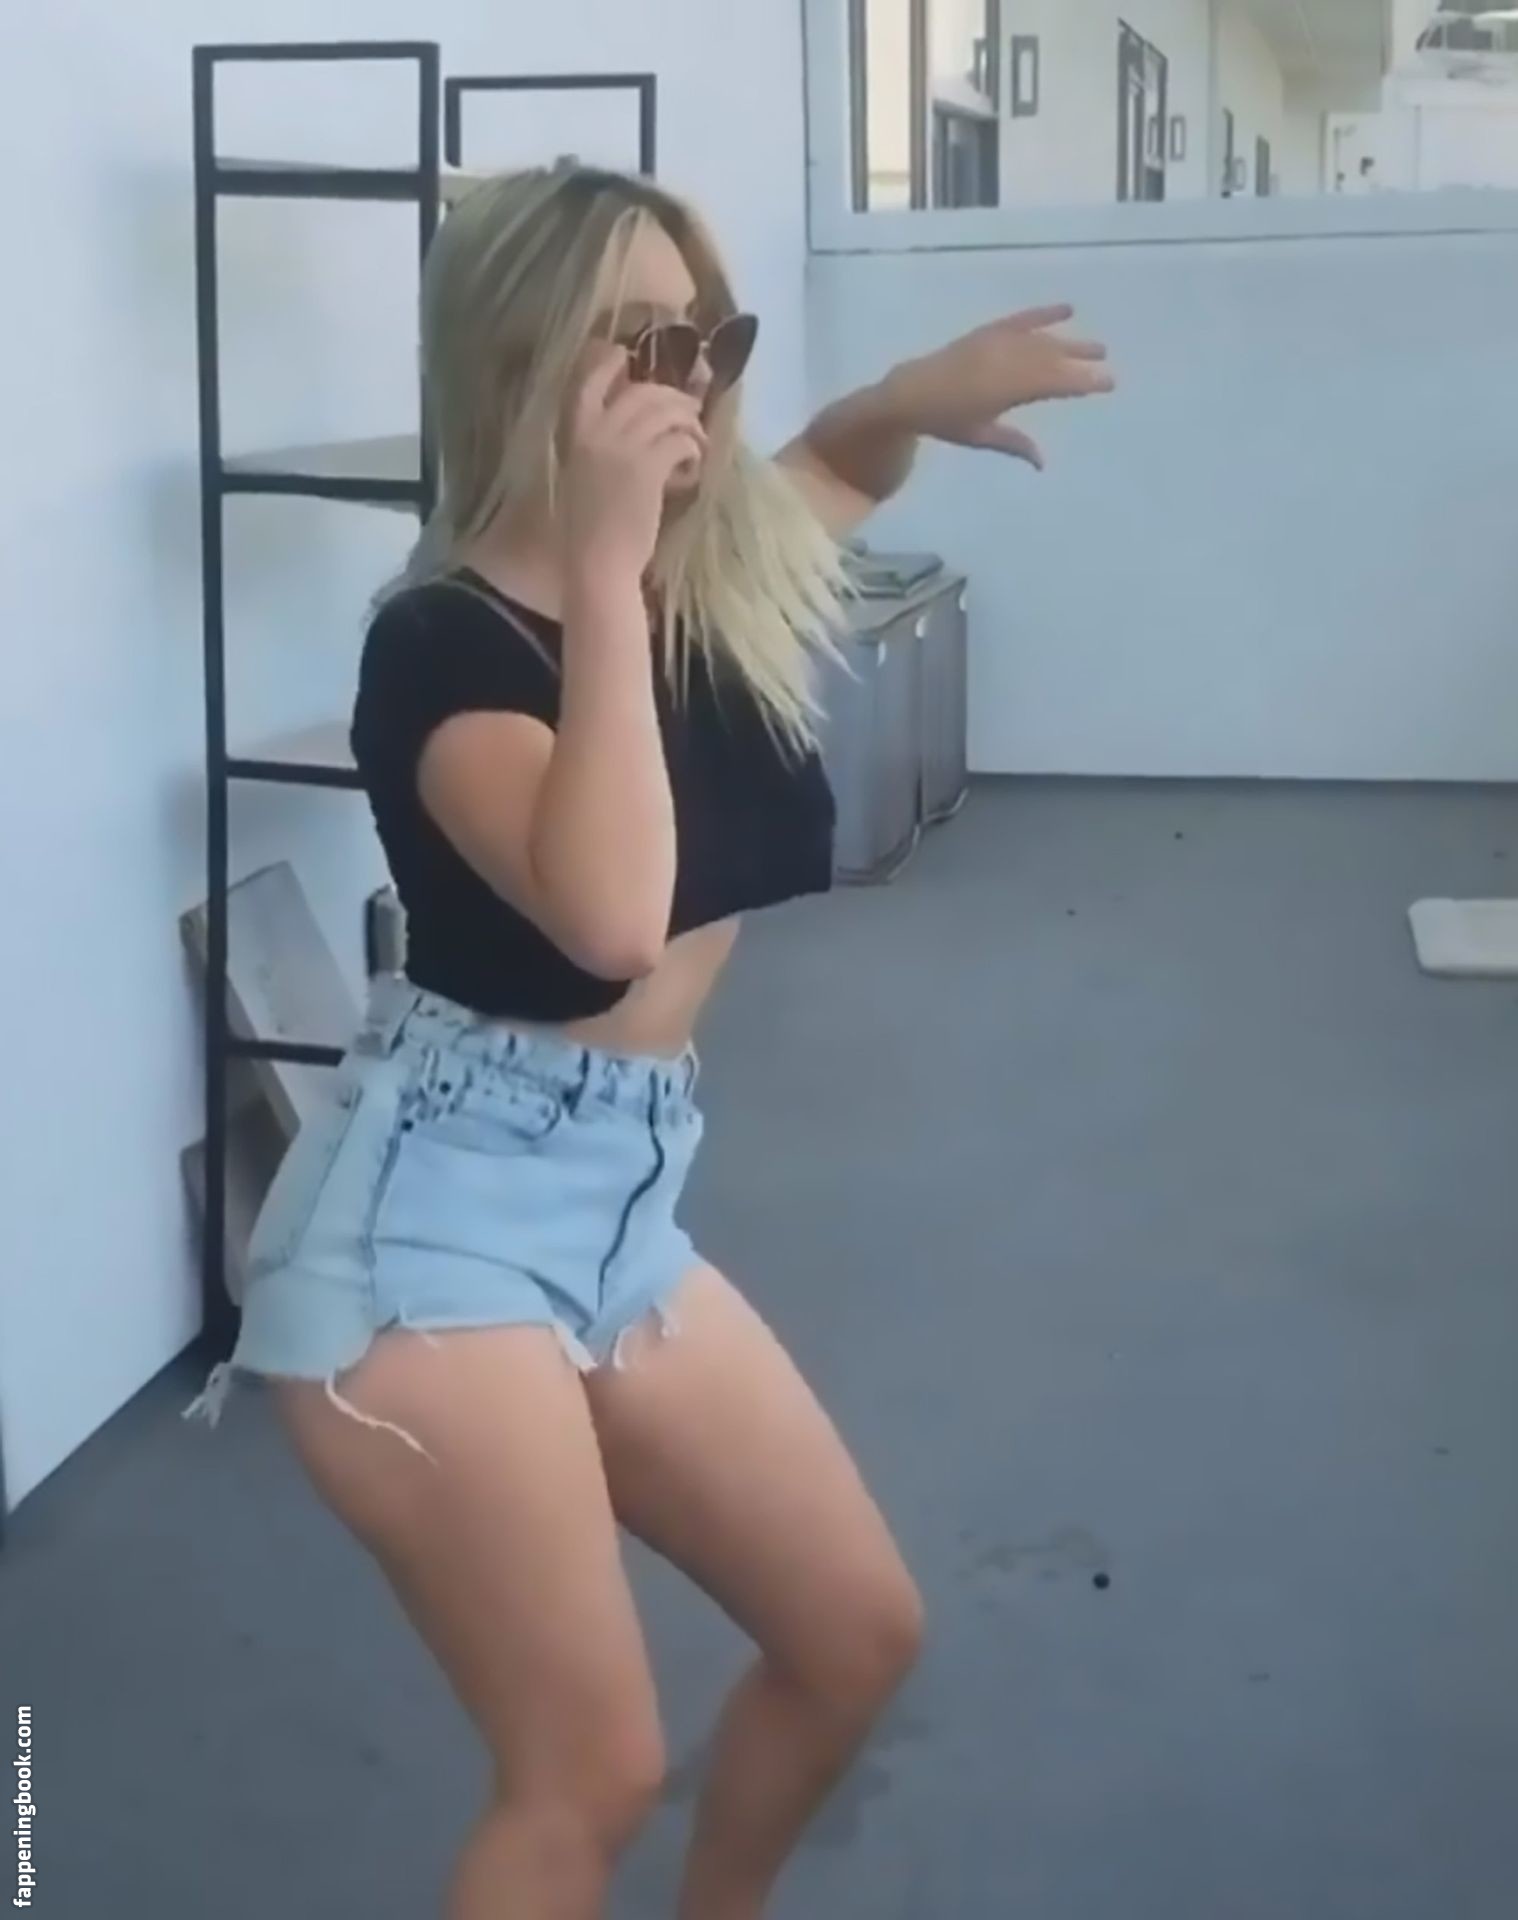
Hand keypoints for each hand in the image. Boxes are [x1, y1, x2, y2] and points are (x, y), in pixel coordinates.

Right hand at [563, 349, 707, 577]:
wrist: (597, 564)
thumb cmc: (591, 531)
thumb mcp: (586, 478)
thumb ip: (601, 449)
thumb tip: (638, 428)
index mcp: (574, 435)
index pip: (588, 383)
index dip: (609, 363)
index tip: (627, 354)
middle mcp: (596, 434)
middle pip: (641, 393)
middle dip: (671, 396)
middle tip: (690, 409)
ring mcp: (622, 448)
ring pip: (665, 412)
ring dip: (689, 422)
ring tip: (699, 438)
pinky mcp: (648, 468)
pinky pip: (679, 442)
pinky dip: (692, 450)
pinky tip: (694, 466)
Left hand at [882, 305, 1112, 468]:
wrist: (911, 392)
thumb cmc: (946, 421)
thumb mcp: (982, 435)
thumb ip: (1015, 444)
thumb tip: (1043, 464)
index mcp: (1008, 389)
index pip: (1056, 383)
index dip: (1083, 382)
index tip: (1107, 383)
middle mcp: (1008, 361)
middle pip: (1054, 359)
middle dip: (1082, 361)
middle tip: (1107, 364)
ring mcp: (999, 342)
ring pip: (1043, 340)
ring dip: (1070, 342)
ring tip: (1096, 347)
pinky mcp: (990, 331)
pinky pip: (1022, 319)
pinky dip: (1045, 313)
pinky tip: (1068, 309)